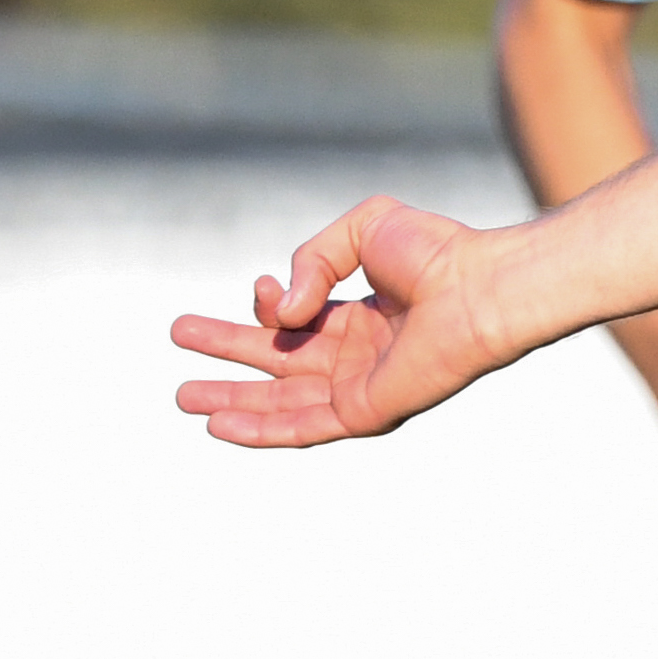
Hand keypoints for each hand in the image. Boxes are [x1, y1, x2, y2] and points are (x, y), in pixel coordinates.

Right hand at [168, 200, 503, 449]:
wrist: (478, 289)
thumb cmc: (437, 253)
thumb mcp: (361, 228)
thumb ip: (310, 259)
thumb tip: (280, 314)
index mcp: (362, 316)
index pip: (296, 320)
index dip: (267, 303)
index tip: (261, 289)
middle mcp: (358, 356)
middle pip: (277, 363)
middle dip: (226, 354)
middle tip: (179, 340)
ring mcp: (359, 388)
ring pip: (280, 403)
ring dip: (229, 400)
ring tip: (181, 398)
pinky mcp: (364, 413)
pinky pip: (301, 428)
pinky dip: (257, 430)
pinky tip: (218, 426)